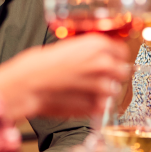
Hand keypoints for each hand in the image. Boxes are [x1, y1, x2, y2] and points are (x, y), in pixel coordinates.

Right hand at [0, 34, 130, 121]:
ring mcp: (102, 87)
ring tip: (82, 90)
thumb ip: (88, 50)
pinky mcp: (96, 106)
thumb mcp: (68, 46)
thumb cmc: (40, 65)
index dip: (114, 57)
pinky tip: (78, 99)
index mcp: (98, 45)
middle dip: (111, 74)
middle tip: (94, 77)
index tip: (107, 60)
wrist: (28, 85)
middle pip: (122, 71)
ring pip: (114, 90)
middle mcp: (104, 64)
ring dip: (103, 91)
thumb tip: (98, 55)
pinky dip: (94, 105)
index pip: (122, 51)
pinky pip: (104, 106)